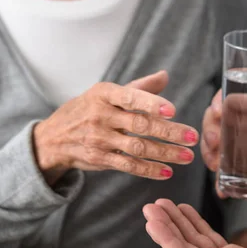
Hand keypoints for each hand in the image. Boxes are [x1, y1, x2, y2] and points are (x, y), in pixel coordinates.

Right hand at [33, 71, 198, 184]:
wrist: (54, 137)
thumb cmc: (88, 110)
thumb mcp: (107, 94)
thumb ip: (139, 87)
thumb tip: (165, 76)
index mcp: (105, 94)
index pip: (130, 97)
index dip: (151, 103)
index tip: (173, 110)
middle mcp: (101, 115)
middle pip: (140, 125)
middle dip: (169, 132)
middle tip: (192, 137)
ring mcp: (99, 139)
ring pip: (138, 147)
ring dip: (165, 153)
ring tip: (187, 156)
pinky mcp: (99, 159)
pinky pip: (128, 165)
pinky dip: (149, 170)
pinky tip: (167, 171)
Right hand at [201, 90, 246, 204]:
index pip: (238, 97)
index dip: (222, 98)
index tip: (218, 110)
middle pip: (219, 121)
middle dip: (210, 129)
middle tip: (215, 142)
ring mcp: (246, 150)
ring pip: (217, 145)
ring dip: (209, 153)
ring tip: (214, 165)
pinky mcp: (246, 172)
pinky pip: (226, 174)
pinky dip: (220, 181)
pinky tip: (222, 190)